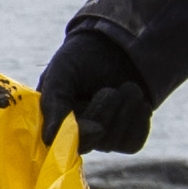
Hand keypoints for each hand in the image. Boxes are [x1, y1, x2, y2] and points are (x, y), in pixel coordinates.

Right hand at [35, 25, 152, 154]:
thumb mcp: (62, 70)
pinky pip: (133, 144)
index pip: (62, 142)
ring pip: (113, 143)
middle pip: (91, 143)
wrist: (120, 45)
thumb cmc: (83, 56)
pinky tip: (139, 103)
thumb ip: (53, 102)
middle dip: (104, 113)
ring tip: (128, 87)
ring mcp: (101, 138)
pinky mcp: (126, 139)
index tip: (98, 128)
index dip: (81, 137)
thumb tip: (48, 139)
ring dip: (124, 111)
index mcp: (53, 118)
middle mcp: (75, 133)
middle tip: (111, 90)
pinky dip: (140, 122)